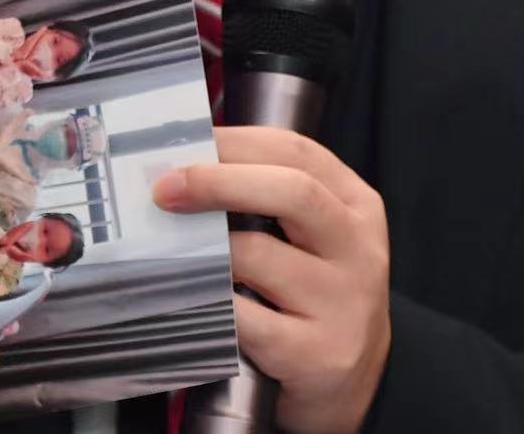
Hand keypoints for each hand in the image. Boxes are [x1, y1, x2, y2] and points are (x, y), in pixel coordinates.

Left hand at [154, 127, 389, 433]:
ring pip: (259, 255)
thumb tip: (182, 165)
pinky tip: (191, 295)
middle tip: (165, 187)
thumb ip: (266, 196)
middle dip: (218, 181)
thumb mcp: (312, 235)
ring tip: (173, 247)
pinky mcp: (317, 352)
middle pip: (292, 192)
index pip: (297, 152)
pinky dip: (211, 301)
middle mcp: (358, 248)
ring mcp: (343, 302)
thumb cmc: (316, 293)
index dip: (236, 141)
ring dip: (207, 249)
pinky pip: (245, 318)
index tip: (188, 140)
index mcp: (355, 205)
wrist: (354, 383)